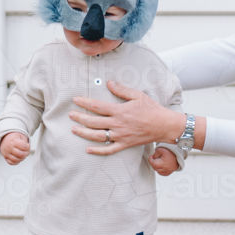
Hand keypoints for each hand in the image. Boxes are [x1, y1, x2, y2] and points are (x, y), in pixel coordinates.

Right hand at [0, 132, 29, 164]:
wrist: (4, 138)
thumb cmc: (14, 138)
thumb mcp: (20, 135)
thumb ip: (25, 141)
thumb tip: (27, 149)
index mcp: (13, 141)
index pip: (23, 147)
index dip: (28, 147)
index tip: (28, 145)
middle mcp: (9, 148)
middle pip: (20, 154)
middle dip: (26, 153)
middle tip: (27, 151)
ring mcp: (6, 153)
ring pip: (16, 160)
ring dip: (22, 158)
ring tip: (23, 154)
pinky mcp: (5, 157)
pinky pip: (11, 163)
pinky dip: (17, 162)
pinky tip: (19, 158)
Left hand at [70, 80, 185, 155]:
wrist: (164, 125)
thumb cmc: (152, 109)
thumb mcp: (138, 95)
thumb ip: (122, 90)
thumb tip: (109, 83)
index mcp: (120, 110)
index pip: (97, 106)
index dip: (84, 103)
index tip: (75, 100)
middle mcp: (118, 124)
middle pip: (93, 122)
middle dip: (80, 118)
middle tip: (70, 115)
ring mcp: (120, 136)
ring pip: (97, 136)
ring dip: (84, 133)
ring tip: (74, 129)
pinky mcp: (125, 144)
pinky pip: (109, 149)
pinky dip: (98, 151)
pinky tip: (88, 149)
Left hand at [149, 147, 179, 175]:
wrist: (178, 155)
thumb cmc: (171, 153)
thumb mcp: (161, 150)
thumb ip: (155, 154)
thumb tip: (152, 157)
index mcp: (162, 164)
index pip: (152, 163)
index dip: (150, 159)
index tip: (151, 156)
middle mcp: (164, 169)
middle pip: (154, 167)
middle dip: (153, 162)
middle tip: (156, 157)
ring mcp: (167, 172)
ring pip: (157, 171)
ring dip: (156, 166)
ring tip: (159, 161)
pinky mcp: (169, 173)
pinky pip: (162, 173)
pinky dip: (160, 170)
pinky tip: (161, 165)